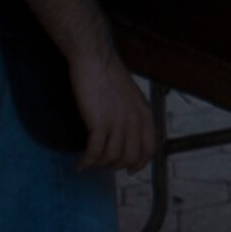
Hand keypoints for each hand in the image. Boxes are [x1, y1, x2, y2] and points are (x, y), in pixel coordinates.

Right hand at [71, 48, 154, 171]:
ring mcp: (118, 124)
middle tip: (105, 164)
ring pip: (112, 157)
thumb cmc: (109, 76)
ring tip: (92, 162)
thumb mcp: (131, 96)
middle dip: (117, 165)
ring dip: (101, 164)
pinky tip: (81, 164)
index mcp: (145, 114)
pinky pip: (94, 152)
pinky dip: (87, 161)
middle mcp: (135, 122)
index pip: (149, 148)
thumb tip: (127, 132)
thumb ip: (133, 114)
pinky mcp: (99, 124)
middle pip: (131, 157)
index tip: (131, 170)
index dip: (141, 163)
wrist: (96, 61)